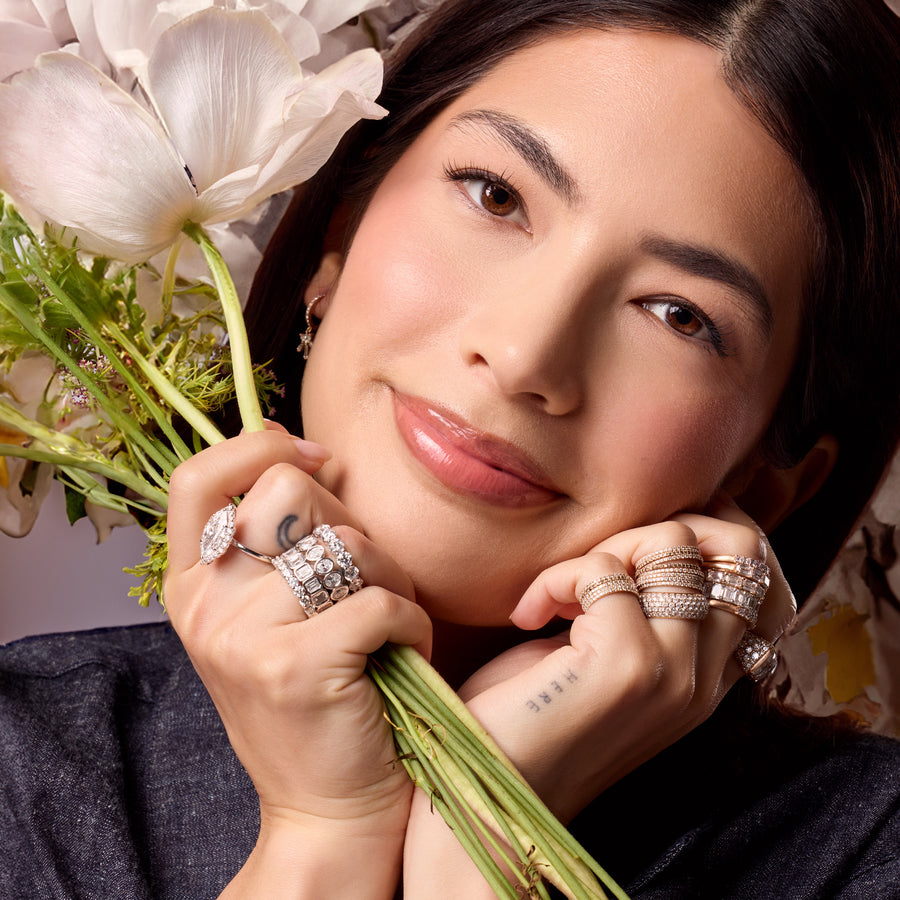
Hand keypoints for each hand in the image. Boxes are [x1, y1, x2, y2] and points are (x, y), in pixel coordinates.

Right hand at [165, 427, 430, 896]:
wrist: (326, 810)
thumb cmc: (314, 701)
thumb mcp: (266, 620)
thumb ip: (274, 547)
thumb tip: (316, 459)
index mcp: (192, 586)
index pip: (197, 478)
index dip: (258, 449)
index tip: (314, 459)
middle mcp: (206, 606)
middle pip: (289, 493)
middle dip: (349, 521)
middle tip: (365, 576)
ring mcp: (245, 638)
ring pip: (349, 544)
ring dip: (391, 576)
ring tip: (387, 621)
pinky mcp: (298, 667)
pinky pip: (383, 599)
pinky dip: (411, 622)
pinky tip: (402, 652)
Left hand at [404, 497, 791, 897]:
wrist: (491, 791)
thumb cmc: (532, 716)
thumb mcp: (607, 654)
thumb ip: (643, 605)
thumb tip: (652, 535)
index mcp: (706, 678)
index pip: (756, 577)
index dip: (708, 532)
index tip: (639, 533)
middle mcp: (704, 678)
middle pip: (739, 549)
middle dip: (658, 528)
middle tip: (598, 560)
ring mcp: (673, 672)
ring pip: (676, 544)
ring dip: (605, 549)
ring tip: (559, 594)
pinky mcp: (627, 664)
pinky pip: (602, 569)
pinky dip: (555, 578)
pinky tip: (528, 615)